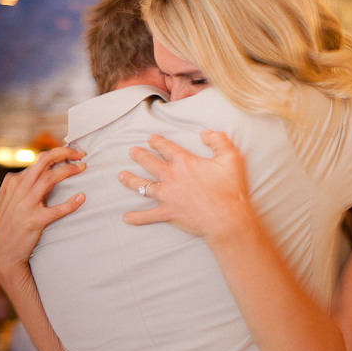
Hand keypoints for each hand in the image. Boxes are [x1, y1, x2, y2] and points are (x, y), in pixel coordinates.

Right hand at [0, 147, 85, 282]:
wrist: (2, 254)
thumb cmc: (7, 226)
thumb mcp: (3, 201)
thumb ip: (13, 185)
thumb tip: (28, 171)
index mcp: (13, 183)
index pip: (38, 160)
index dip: (57, 153)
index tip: (72, 154)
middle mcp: (18, 190)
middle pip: (43, 161)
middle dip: (64, 153)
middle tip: (81, 154)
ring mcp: (25, 205)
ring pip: (49, 179)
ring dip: (69, 171)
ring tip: (83, 169)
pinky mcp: (34, 221)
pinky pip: (56, 210)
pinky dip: (70, 203)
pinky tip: (81, 198)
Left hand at [118, 131, 251, 240]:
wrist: (225, 217)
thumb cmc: (229, 188)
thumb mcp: (230, 157)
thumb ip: (218, 140)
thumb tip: (204, 133)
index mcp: (184, 162)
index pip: (166, 147)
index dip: (157, 141)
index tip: (150, 138)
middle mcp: (171, 177)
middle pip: (149, 163)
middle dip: (139, 156)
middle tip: (132, 151)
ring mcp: (167, 196)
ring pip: (143, 186)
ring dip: (130, 180)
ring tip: (121, 176)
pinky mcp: (167, 213)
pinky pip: (147, 216)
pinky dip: (136, 218)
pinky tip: (125, 217)